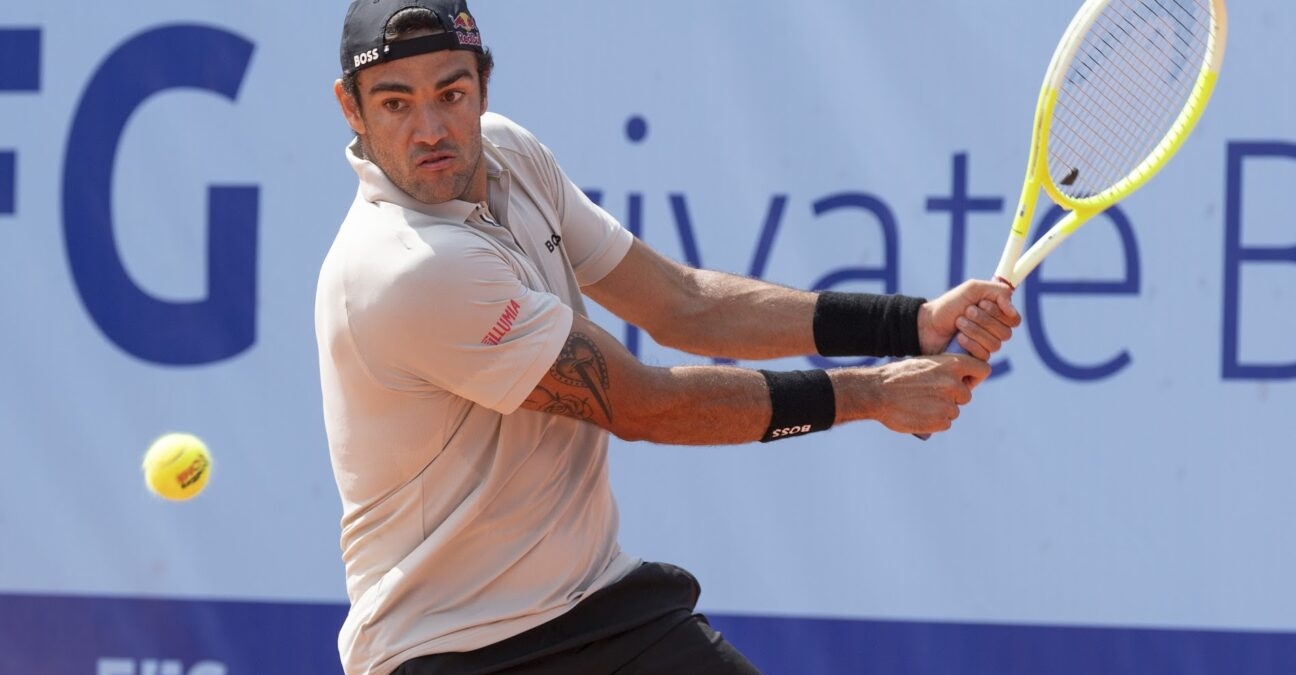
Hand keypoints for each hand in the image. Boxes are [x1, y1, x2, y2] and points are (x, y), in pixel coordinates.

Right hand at [835, 354, 991, 434]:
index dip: (974, 377)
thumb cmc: (898, 376)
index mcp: (953, 364)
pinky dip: (934, 421)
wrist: (877, 393)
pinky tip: (919, 414)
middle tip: (931, 395)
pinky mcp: (940, 422)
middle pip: (966, 395)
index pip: (982, 370)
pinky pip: (945, 423)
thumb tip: (960, 381)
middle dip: (953, 397)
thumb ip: (945, 371)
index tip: (963, 381)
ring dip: (942, 410)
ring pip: (954, 410)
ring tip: (920, 404)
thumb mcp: (925, 364)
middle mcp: (954, 384)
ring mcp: (948, 404)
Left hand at [917, 279, 1020, 359]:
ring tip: (958, 323)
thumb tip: (1013, 311)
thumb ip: (999, 292)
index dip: (1000, 313)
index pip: (1014, 320)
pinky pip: (984, 355)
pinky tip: (958, 338)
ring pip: (996, 345)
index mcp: (996, 315)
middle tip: (966, 311)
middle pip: (1006, 333)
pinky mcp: (975, 359)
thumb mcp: (973, 289)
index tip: (982, 303)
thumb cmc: (949, 305)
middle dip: (984, 320)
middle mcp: (993, 331)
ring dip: (975, 330)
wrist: (927, 324)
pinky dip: (970, 344)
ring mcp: (985, 346)